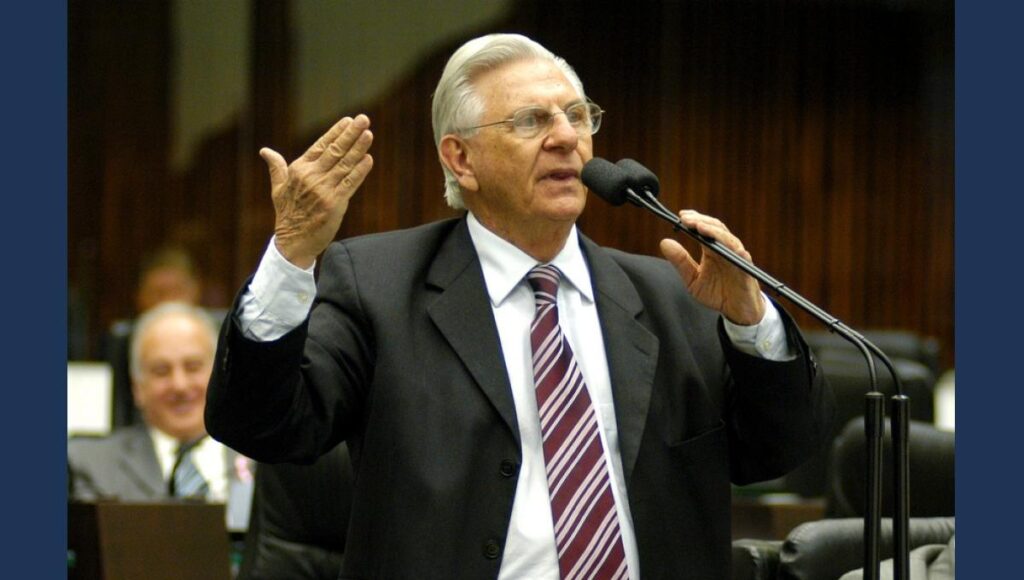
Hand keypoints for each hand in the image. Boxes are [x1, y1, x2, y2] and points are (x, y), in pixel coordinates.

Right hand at [262, 115, 374, 268]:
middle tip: (364, 119)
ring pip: (345, 165)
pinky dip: (360, 171)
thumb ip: (276, 167)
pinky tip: (368, 159)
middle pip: (335, 151)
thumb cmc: (287, 214)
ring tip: (368, 134)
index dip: (336, 132)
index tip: (348, 120)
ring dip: (359, 148)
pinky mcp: (334, 203)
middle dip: (351, 134)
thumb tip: (265, 151)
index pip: (320, 145)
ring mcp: (323, 190)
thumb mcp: (278, 188)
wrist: (293, 242)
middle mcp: (311, 177)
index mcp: (298, 169)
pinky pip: (350, 184)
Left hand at [659, 210, 764, 325]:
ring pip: (727, 238)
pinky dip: (733, 248)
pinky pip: (742, 256)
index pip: (704, 228)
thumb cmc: (717, 293)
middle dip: (700, 221)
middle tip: (685, 218)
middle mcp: (725, 250)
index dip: (694, 219)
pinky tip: (723, 243)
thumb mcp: (692, 279)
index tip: (680, 215)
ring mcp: (737, 258)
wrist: (737, 311)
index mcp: (712, 250)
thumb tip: (664, 243)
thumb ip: (680, 262)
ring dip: (713, 230)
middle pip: (715, 228)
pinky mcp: (746, 269)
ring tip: (698, 226)